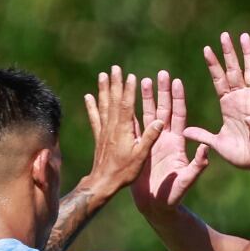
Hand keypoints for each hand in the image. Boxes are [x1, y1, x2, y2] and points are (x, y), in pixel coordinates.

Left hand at [83, 65, 163, 196]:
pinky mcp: (98, 137)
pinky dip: (91, 106)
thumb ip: (150, 138)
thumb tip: (160, 121)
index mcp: (124, 130)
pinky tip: (88, 96)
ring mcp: (104, 131)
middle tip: (114, 68)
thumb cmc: (124, 171)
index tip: (131, 76)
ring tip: (102, 75)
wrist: (103, 182)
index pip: (127, 106)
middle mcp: (112, 127)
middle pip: (114, 101)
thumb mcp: (141, 156)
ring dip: (103, 90)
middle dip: (115, 83)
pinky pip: (94, 118)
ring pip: (103, 106)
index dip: (129, 91)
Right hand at [130, 71, 209, 213]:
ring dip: (145, 99)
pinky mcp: (138, 149)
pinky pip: (133, 128)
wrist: (156, 206)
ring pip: (147, 115)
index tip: (176, 81)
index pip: (179, 115)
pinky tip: (124, 102)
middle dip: (162, 91)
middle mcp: (164, 139)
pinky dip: (129, 114)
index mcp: (177, 143)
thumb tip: (206, 150)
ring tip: (142, 80)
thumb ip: (197, 166)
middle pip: (164, 109)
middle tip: (161, 73)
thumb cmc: (174, 196)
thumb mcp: (188, 180)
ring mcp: (150, 143)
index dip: (177, 98)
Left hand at [185, 31, 249, 175]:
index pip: (219, 79)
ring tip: (243, 36)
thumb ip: (203, 136)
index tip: (206, 49)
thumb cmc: (240, 156)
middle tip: (224, 35)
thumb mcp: (217, 144)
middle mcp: (241, 98)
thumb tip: (185, 131)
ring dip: (247, 54)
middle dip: (230, 53)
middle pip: (234, 70)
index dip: (213, 64)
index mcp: (228, 104)